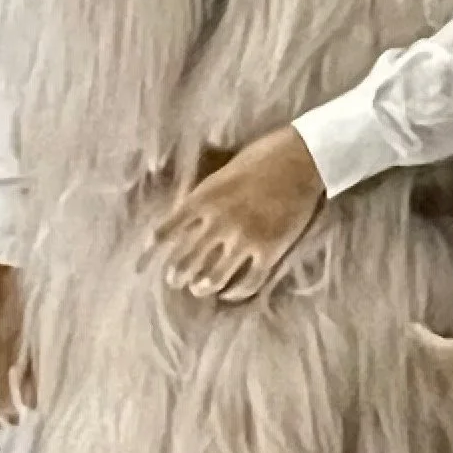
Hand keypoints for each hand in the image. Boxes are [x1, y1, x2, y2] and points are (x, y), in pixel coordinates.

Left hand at [155, 128, 325, 304]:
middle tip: (175, 281)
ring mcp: (244, 239)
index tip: (149, 257)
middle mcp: (219, 222)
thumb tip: (184, 216)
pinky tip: (231, 293)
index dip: (157, 248)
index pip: (168, 231)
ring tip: (200, 289)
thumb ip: (202, 197)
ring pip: (213, 277)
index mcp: (203, 199)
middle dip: (177, 275)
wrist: (302, 159)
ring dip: (202, 287)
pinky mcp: (269, 252)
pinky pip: (248, 283)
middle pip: (187, 260)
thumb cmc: (261, 158)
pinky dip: (236, 293)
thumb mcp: (221, 173)